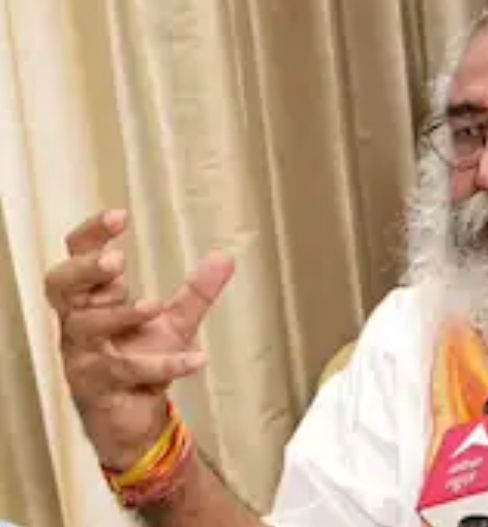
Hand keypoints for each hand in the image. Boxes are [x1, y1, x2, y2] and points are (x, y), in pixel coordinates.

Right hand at [44, 210, 233, 468]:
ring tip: (156, 305)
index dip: (92, 235)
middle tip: (117, 261)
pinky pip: (127, 370)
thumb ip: (197, 291)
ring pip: (88, 328)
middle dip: (87, 269)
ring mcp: (84, 354)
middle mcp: (78, 322)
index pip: (76, 256)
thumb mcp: (176, 322)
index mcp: (90, 299)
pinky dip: (165, 364)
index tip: (120, 217)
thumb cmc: (142, 361)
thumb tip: (225, 256)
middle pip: (61, 285)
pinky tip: (197, 358)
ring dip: (123, 315)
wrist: (135, 418)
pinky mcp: (100, 385)